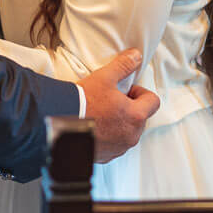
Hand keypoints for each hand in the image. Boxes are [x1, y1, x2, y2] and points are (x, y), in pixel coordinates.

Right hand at [76, 48, 157, 162]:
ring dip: (119, 124)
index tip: (127, 91)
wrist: (59, 123)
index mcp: (136, 116)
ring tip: (100, 114)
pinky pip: (114, 145)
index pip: (153, 102)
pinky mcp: (106, 156)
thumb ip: (123, 66)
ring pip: (127, 133)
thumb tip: (135, 56)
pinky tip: (93, 127)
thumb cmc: (83, 102)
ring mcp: (119, 148)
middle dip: (129, 108)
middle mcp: (131, 136)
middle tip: (110, 100)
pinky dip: (108, 137)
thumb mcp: (104, 77)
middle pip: (140, 118)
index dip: (141, 93)